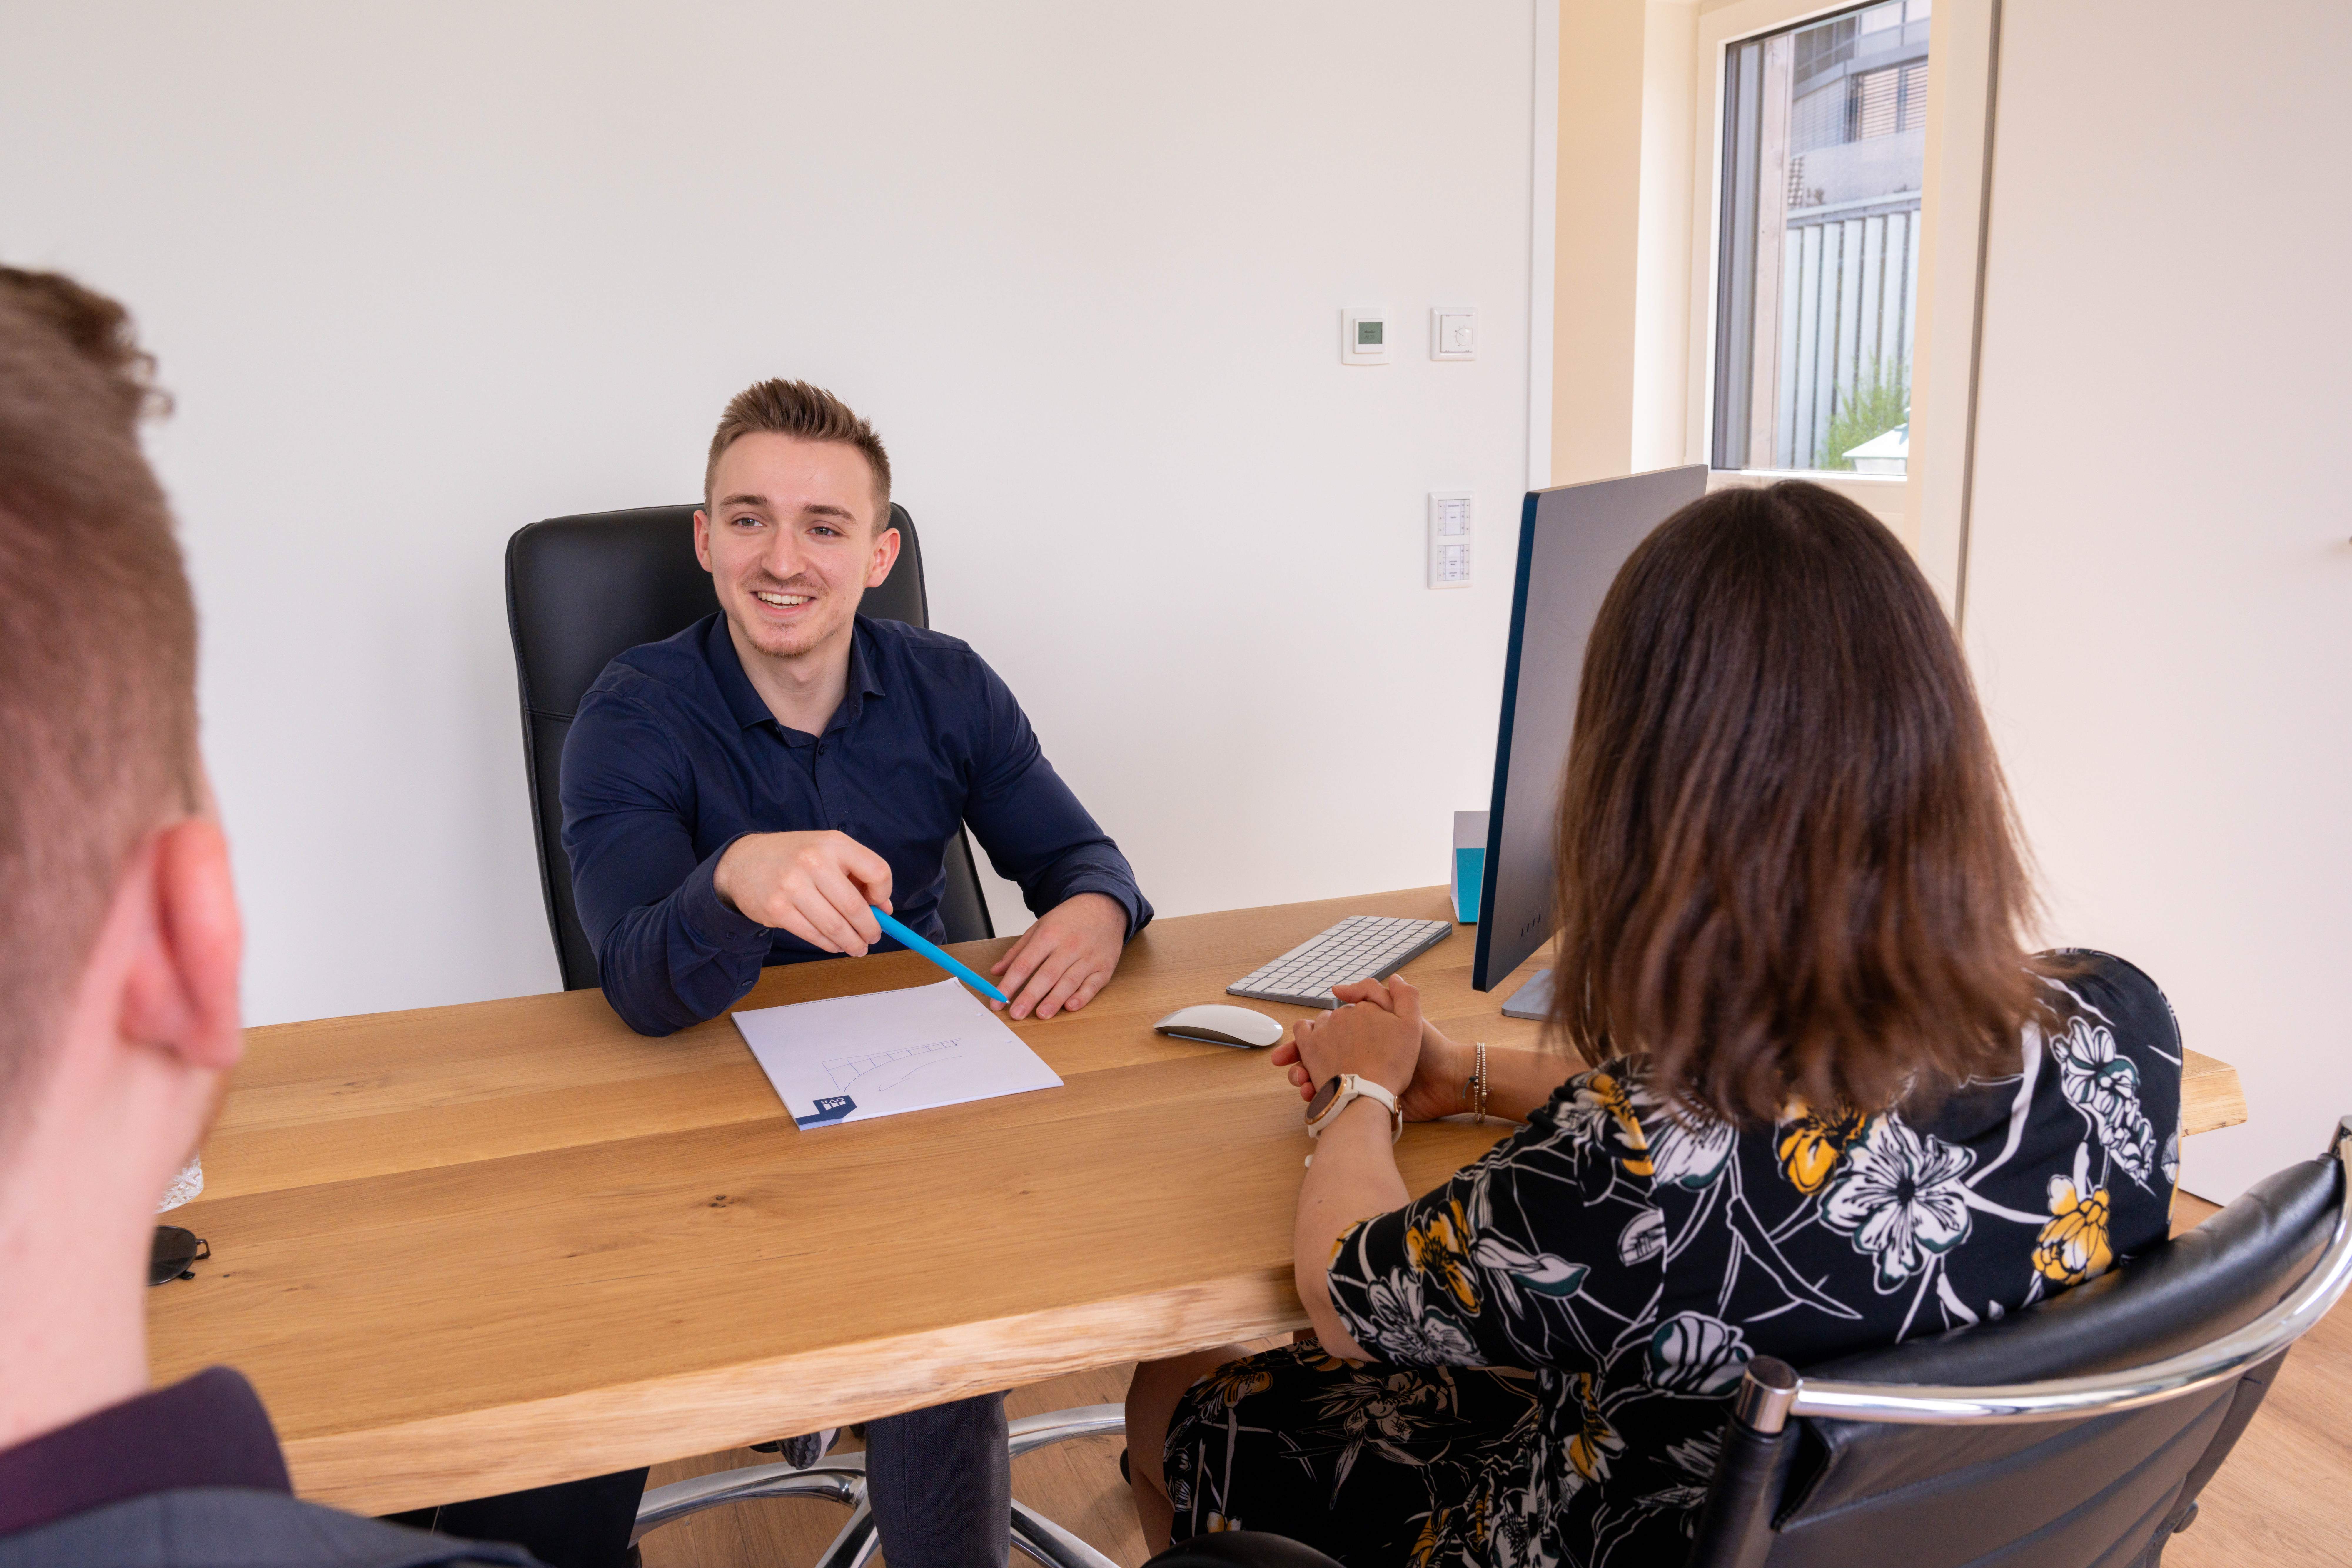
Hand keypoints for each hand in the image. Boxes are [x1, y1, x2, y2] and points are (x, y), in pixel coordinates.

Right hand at [713, 830, 892, 955]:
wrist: (743, 861)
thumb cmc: (794, 857)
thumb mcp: (828, 851)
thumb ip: (857, 875)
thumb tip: (884, 910)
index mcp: (834, 843)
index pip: (876, 871)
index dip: (885, 893)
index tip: (880, 905)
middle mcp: (814, 861)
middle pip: (855, 907)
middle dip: (870, 929)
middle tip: (873, 938)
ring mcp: (793, 886)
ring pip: (835, 926)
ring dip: (852, 943)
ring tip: (858, 948)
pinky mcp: (777, 909)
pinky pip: (814, 935)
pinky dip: (830, 944)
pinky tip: (835, 945)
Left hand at [989, 892, 1127, 1019]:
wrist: (1104, 907)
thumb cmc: (1069, 920)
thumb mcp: (1040, 927)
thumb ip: (1017, 951)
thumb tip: (996, 971)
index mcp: (1048, 935)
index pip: (1024, 964)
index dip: (1009, 984)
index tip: (997, 1001)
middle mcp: (1069, 946)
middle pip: (1046, 975)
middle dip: (1029, 996)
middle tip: (1016, 1014)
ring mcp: (1088, 957)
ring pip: (1069, 982)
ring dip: (1054, 1000)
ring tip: (1041, 1015)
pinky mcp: (1104, 968)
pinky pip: (1092, 985)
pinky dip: (1082, 997)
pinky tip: (1070, 1007)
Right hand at [1273, 976, 1468, 1119]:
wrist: (1445, 1081)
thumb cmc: (1429, 1045)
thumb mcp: (1402, 1012)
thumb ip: (1373, 993)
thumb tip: (1336, 988)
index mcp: (1362, 1034)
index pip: (1323, 1033)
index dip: (1303, 1041)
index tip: (1289, 1050)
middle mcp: (1357, 1054)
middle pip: (1316, 1057)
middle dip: (1298, 1062)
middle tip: (1291, 1069)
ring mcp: (1360, 1078)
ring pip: (1320, 1077)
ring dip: (1305, 1079)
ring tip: (1303, 1084)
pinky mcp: (1367, 1099)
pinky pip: (1334, 1098)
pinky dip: (1319, 1096)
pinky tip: (1314, 1096)